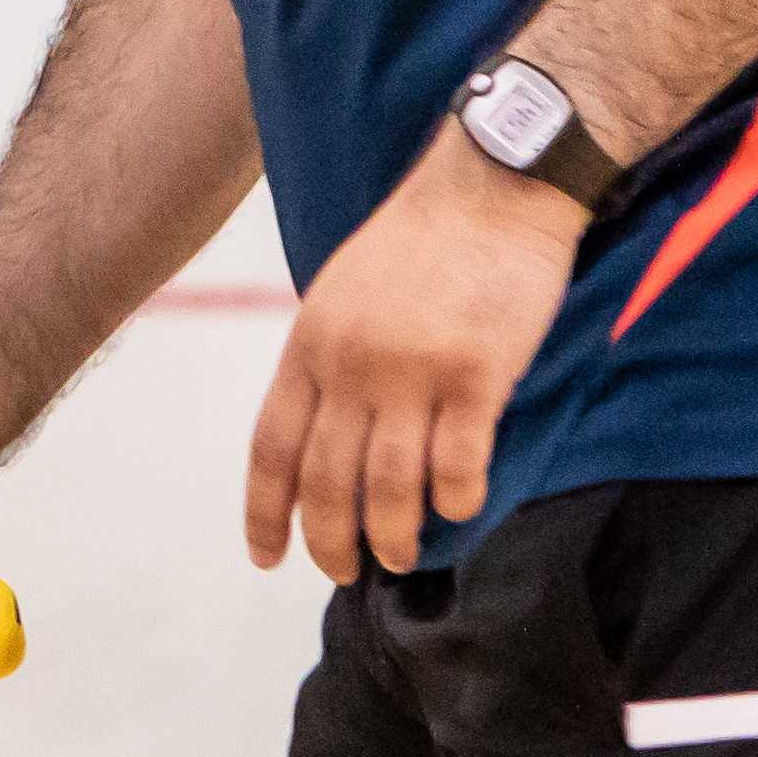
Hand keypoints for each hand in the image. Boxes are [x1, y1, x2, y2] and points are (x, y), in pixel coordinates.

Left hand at [247, 135, 584, 581]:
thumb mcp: (343, 293)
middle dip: (329, 540)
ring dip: (394, 536)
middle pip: (327, 480)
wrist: (493, 184)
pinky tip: (460, 510)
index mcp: (310, 343)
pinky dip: (456, 499)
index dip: (264, 512)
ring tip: (400, 558)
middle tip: (343, 572)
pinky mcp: (478, 372)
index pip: (272, 447)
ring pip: (391, 485)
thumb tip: (324, 435)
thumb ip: (329, 360)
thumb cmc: (422, 240)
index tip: (265, 558)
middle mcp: (352, 363)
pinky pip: (459, 462)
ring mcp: (414, 369)